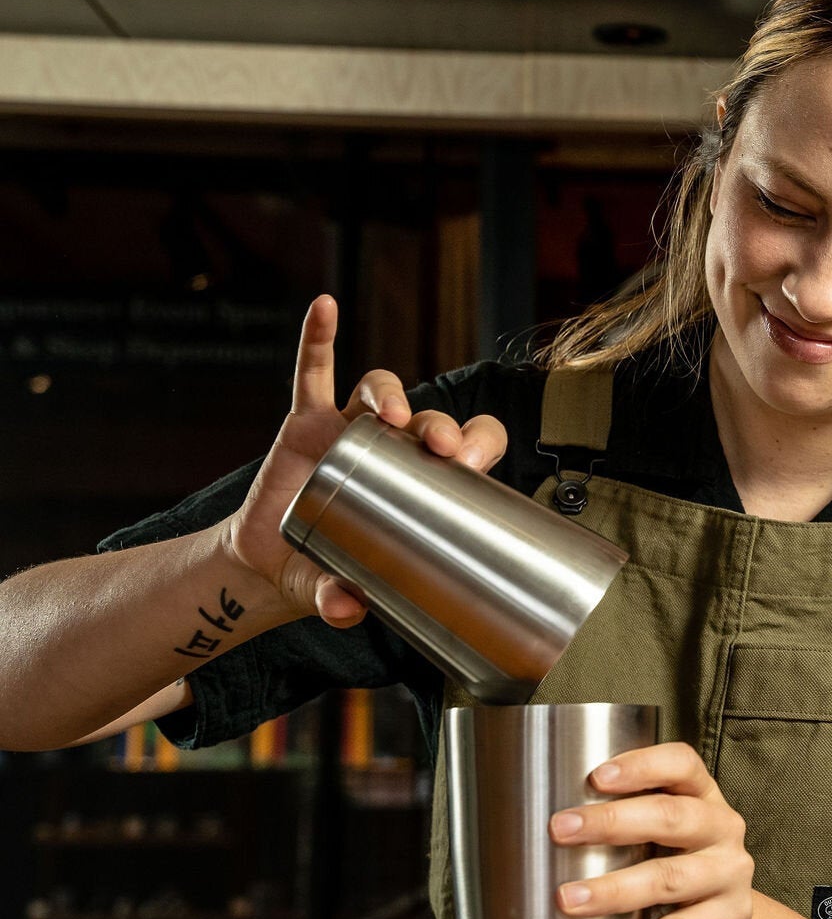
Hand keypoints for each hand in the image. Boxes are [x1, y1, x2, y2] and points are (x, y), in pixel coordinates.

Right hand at [221, 295, 507, 627]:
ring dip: (390, 393)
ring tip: (391, 413)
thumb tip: (346, 610)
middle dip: (438, 424)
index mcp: (423, 483)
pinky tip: (325, 307)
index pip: (466, 449)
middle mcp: (394, 448)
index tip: (473, 462)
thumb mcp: (333, 589)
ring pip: (379, 391)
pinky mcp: (306, 423)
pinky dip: (319, 339)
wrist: (267, 565)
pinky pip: (311, 373)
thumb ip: (340, 598)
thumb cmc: (324, 570)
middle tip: (441, 447)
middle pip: (426, 417)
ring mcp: (350, 430)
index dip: (477, 444)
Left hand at [550, 742, 756, 918]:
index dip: (641, 766)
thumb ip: (621, 821)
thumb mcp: (660, 833)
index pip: (681, 764)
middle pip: (672, 817)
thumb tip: (534, 825)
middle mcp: (722, 828)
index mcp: (703, 795)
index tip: (595, 777)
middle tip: (560, 830)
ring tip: (568, 900)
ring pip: (670, 877)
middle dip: (612, 822)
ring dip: (615, 889)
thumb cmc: (672, 864)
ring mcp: (729, 874)